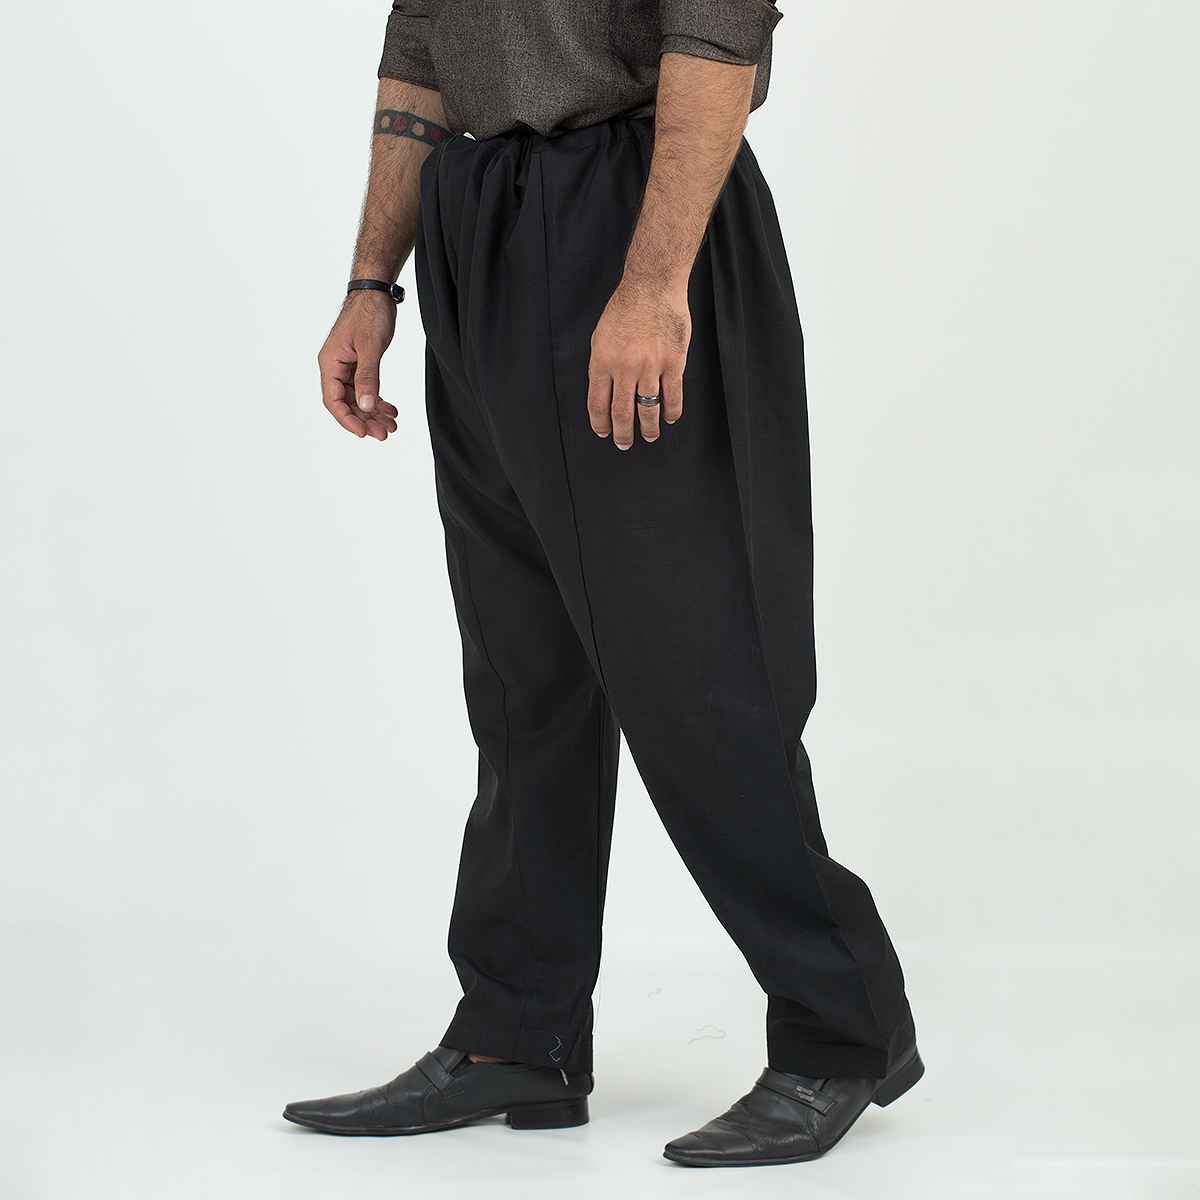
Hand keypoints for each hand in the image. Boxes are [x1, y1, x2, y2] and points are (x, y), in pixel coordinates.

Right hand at [317, 291, 399, 440]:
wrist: (376, 292)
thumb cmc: (370, 313)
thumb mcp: (370, 347)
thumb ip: (368, 377)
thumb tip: (366, 406)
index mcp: (330, 363)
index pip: (333, 400)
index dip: (348, 419)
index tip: (365, 433)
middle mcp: (335, 367)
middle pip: (347, 403)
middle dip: (365, 420)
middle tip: (385, 433)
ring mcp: (347, 366)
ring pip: (358, 398)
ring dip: (373, 413)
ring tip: (391, 425)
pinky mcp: (359, 363)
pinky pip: (366, 388)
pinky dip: (378, 400)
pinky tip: (391, 409)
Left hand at [587, 279, 689, 449]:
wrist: (652, 286)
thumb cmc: (624, 308)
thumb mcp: (601, 336)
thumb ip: (602, 365)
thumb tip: (605, 391)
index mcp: (603, 362)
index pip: (598, 403)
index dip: (600, 422)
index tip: (604, 432)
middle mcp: (625, 368)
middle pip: (622, 412)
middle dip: (623, 433)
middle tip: (624, 444)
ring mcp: (650, 367)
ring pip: (648, 409)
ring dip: (649, 428)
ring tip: (651, 437)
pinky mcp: (673, 363)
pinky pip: (673, 395)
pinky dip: (672, 411)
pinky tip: (671, 418)